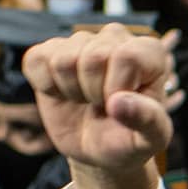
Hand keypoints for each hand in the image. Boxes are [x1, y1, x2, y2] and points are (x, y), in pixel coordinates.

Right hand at [22, 23, 172, 188]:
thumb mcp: (151, 140)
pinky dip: (46, 86)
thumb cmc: (130, 139)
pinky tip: (64, 94)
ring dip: (72, 91)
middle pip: (93, 57)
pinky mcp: (49, 50)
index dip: (117, 89)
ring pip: (63, 60)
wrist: (99, 150)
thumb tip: (119, 102)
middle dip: (95, 93)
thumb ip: (149, 121)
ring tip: (86, 100)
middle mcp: (116, 38)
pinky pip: (36, 60)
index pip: (127, 57)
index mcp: (149, 53)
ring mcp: (80, 41)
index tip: (122, 105)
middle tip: (103, 105)